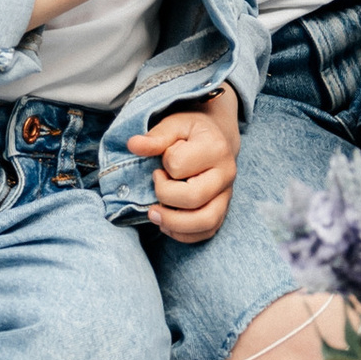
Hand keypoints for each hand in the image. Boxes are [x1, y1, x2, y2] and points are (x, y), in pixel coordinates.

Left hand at [130, 84, 240, 244]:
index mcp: (215, 147)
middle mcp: (226, 173)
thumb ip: (155, 137)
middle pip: (194, 198)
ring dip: (174, 223)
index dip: (163, 166)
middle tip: (155, 184)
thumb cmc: (190, 132)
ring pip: (205, 222)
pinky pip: (207, 232)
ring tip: (154, 214)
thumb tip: (133, 145)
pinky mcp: (223, 211)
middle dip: (164, 196)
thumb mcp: (173, 125)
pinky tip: (168, 222)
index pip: (179, 166)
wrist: (215, 138)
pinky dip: (183, 234)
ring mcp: (227, 194)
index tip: (161, 162)